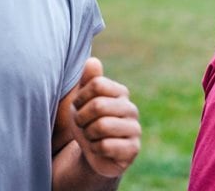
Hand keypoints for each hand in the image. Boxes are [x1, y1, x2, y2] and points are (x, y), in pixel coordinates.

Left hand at [72, 57, 140, 177]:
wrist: (93, 153)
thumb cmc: (87, 122)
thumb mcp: (82, 100)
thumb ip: (88, 80)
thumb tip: (93, 61)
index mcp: (121, 93)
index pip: (97, 84)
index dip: (80, 98)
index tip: (79, 108)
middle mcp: (131, 108)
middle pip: (98, 105)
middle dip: (82, 119)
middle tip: (83, 126)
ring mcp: (135, 129)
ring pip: (102, 126)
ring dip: (88, 135)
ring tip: (92, 137)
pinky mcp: (133, 149)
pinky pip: (106, 146)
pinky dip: (95, 149)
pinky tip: (99, 150)